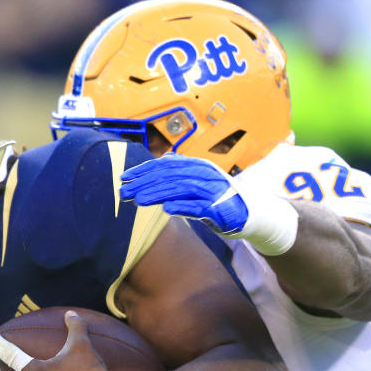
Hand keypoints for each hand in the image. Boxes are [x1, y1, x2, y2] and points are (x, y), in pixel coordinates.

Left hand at [120, 153, 248, 235]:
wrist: (246, 212)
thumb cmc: (218, 197)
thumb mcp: (199, 180)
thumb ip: (182, 170)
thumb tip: (164, 158)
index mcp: (197, 166)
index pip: (166, 165)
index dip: (143, 170)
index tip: (124, 177)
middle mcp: (204, 175)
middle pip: (169, 176)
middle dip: (144, 183)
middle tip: (124, 191)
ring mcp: (212, 191)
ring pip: (181, 189)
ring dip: (158, 194)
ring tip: (138, 200)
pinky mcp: (218, 209)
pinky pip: (198, 207)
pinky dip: (183, 206)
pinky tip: (166, 209)